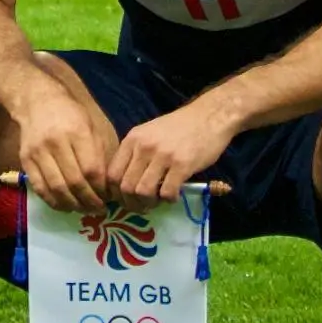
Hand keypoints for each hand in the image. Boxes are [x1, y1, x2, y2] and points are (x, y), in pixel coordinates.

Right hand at [12, 88, 119, 217]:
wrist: (36, 101)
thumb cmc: (70, 114)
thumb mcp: (90, 127)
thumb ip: (98, 154)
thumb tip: (105, 186)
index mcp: (77, 132)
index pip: (91, 169)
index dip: (101, 189)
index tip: (108, 197)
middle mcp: (56, 143)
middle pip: (75, 182)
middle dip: (89, 201)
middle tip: (98, 209)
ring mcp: (38, 152)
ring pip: (57, 188)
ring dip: (73, 205)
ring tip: (84, 209)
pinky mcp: (25, 160)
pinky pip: (40, 188)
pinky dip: (54, 202)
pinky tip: (65, 206)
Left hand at [108, 100, 233, 204]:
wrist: (209, 116)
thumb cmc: (179, 127)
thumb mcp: (149, 133)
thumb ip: (135, 153)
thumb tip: (124, 184)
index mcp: (132, 139)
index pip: (112, 174)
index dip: (115, 193)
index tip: (124, 199)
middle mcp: (144, 146)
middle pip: (126, 187)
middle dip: (132, 203)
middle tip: (142, 206)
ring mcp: (163, 155)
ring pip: (143, 192)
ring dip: (149, 203)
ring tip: (158, 201)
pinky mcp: (182, 165)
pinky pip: (167, 192)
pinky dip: (169, 199)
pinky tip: (174, 195)